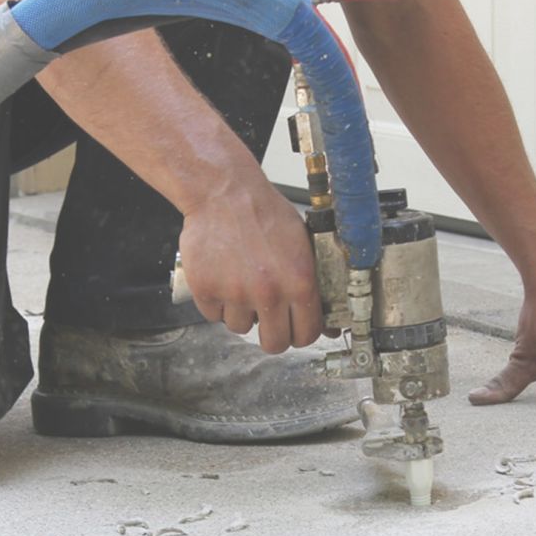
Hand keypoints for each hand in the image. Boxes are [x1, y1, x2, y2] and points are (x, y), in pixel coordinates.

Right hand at [180, 180, 323, 353]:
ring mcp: (235, 293)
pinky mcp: (206, 290)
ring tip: (241, 283)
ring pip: (240, 328)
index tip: (295, 330)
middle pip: (274, 344)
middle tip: (267, 319)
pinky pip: (213, 315)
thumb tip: (329, 324)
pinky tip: (222, 277)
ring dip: (241, 313)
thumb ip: (314, 285)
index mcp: (299, 282)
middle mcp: (268, 292)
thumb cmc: (264, 213)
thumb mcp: (303, 245)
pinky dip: (216, 303)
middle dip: (272, 334)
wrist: (223, 192)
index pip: (307, 334)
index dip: (301, 334)